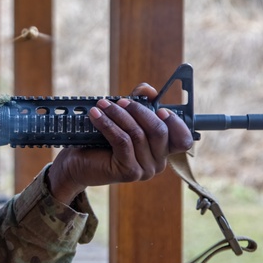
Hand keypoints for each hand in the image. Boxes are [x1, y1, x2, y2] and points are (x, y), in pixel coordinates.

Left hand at [46, 83, 193, 204]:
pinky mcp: (129, 172)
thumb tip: (149, 90)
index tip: (162, 109)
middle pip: (159, 131)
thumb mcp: (124, 117)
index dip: (176, 123)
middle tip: (120, 100)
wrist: (78, 162)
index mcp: (163, 150)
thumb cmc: (102, 140)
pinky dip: (108, 124)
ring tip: (102, 105)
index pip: (183, 140)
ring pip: (137, 134)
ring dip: (118, 115)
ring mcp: (145, 170)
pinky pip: (122, 142)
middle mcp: (158, 163)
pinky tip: (96, 115)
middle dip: (139, 111)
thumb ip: (140, 102)